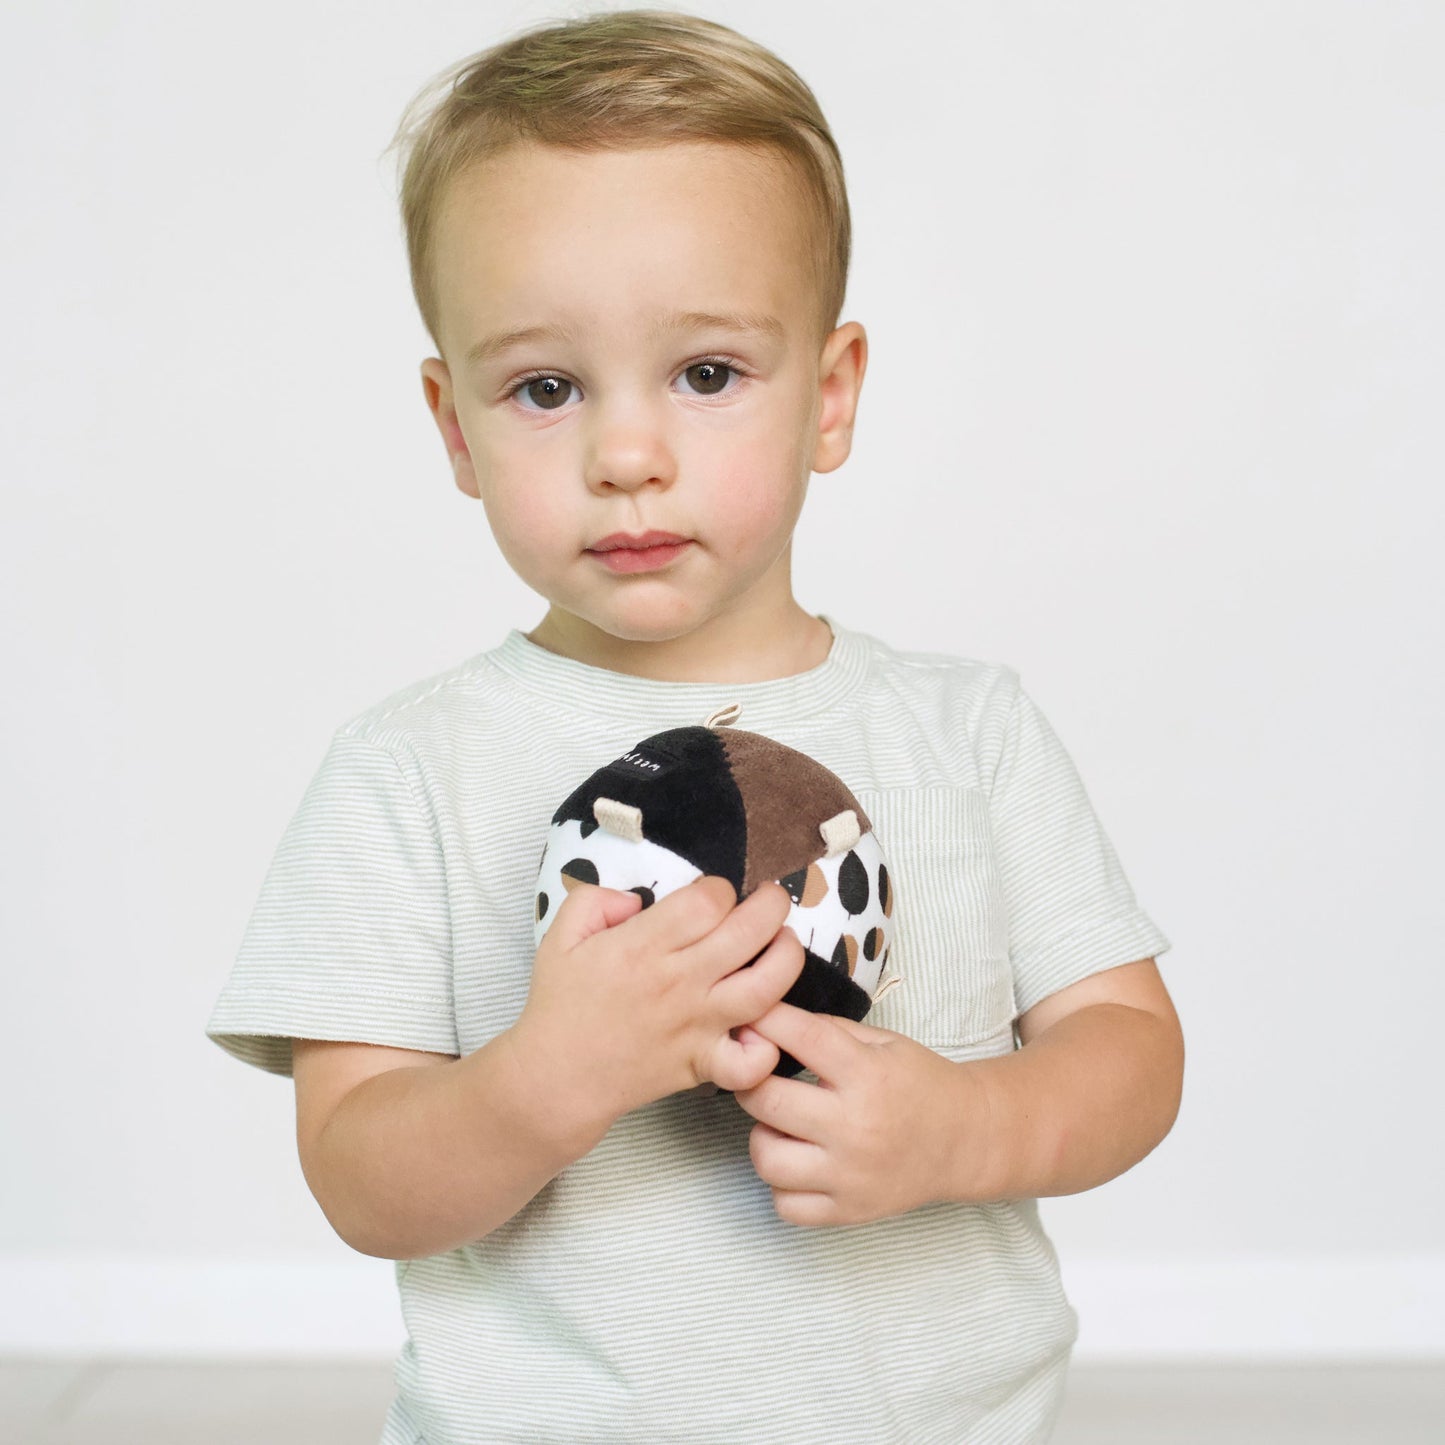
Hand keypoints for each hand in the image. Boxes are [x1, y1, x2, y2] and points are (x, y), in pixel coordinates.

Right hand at [509, 876, 806, 1140]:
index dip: (719, 888)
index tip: (711, 894)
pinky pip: (750, 1061)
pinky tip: (764, 1023)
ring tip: (783, 942)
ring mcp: (696, 1025)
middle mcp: (677, 982)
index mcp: (641, 946)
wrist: (556, 1078)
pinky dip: (767, 1044)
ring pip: (766, 988)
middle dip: (771, 904)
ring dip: (787, 958)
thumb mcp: (560, 936)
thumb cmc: (560, 1005)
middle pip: (748, 932)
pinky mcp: (703, 1063)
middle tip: (770, 899)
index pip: (707, 901)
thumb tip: (637, 898)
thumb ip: (595, 900)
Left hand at [733, 1001, 990, 1226]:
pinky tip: (798, 1162)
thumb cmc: (919, 1084)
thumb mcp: (883, 1043)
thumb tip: (766, 1024)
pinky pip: (785, 1204)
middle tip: (758, 1078)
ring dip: (763, 1136)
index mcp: (868, 1075)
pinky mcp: (849, 1211)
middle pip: (767, 1101)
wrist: (966, 1141)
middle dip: (751, 1082)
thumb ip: (827, 1031)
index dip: (764, 1022)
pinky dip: (781, 1183)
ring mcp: (851, 1176)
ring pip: (766, 1158)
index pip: (801, 1037)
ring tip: (780, 1125)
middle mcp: (856, 1127)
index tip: (747, 1021)